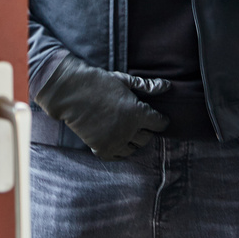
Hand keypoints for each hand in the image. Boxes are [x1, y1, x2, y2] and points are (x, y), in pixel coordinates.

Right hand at [33, 54, 169, 160]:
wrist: (70, 92)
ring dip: (133, 140)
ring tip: (125, 130)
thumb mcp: (124, 81)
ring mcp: (115, 141)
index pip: (160, 124)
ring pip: (133, 149)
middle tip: (138, 121)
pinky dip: (118, 150)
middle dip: (146, 130)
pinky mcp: (101, 148)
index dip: (160, 120)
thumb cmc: (98, 82)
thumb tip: (167, 86)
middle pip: (147, 138)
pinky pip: (117, 156)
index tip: (157, 117)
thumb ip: (147, 86)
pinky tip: (115, 139)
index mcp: (137, 113)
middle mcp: (129, 130)